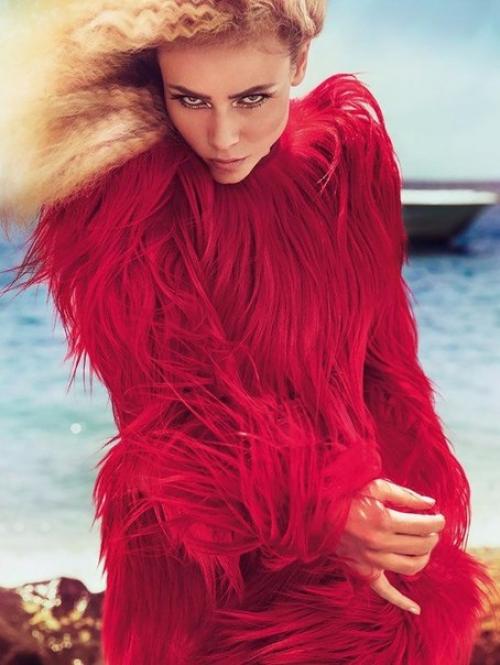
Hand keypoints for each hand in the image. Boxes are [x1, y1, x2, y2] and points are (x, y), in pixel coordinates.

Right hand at [335, 477, 444, 614]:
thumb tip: (431, 503)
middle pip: (419, 546)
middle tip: (433, 529)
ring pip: (410, 568)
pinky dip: (400, 601)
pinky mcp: (363, 570)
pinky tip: (416, 608)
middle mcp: (379, 543)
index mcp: (383, 521)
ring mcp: (371, 560)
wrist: (318, 510)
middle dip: (432, 537)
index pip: (422, 526)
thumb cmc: (347, 494)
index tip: (440, 518)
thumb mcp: (376, 486)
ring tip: (425, 547)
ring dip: (424, 558)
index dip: (436, 522)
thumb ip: (405, 495)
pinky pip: (383, 591)